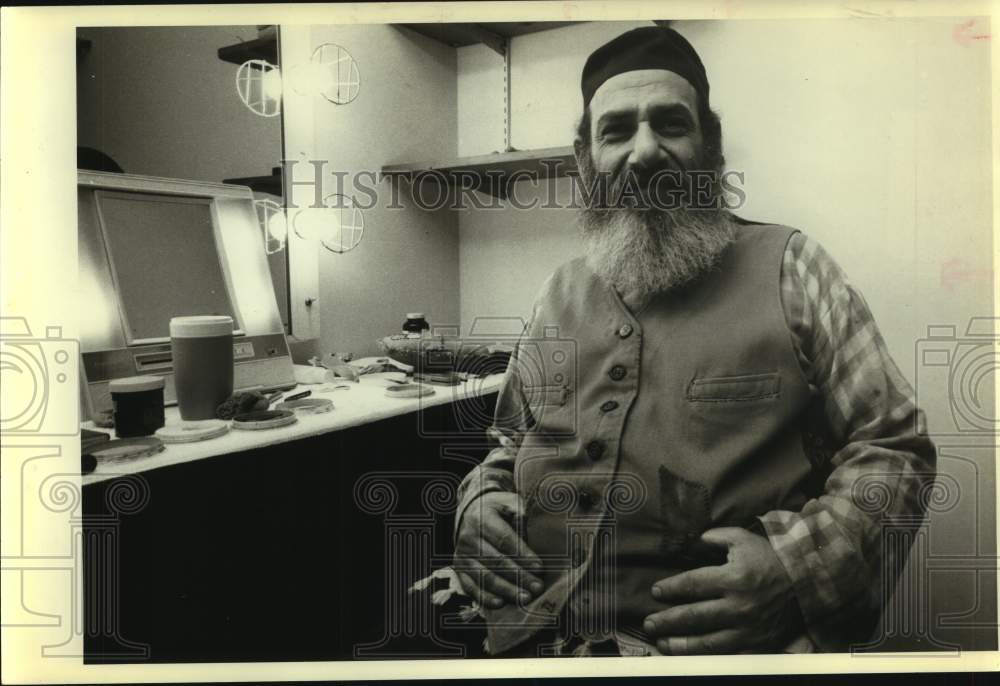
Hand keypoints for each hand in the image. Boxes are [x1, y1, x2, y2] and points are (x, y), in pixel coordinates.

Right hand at [453, 491, 543, 609]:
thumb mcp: (508, 502)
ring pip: (485, 576)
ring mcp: (462, 555)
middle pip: (496, 561)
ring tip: (525, 597)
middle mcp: (468, 537)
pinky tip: (500, 603)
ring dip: (506, 589)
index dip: (522, 555)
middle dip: (519, 576)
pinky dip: (484, 597)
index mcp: (481, 519)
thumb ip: (519, 512)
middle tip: (537, 587)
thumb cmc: (497, 510)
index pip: (504, 540)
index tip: (539, 567)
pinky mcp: (459, 569)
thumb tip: (528, 529)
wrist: (470, 513)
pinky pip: (470, 587)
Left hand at [644, 527, 801, 653]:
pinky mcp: (758, 644)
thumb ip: (717, 538)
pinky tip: (691, 657)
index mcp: (733, 578)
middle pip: (694, 616)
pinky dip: (707, 658)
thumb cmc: (772, 559)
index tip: (655, 592)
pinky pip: (728, 656)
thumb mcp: (744, 539)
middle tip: (649, 623)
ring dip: (681, 644)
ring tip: (662, 643)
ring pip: (707, 642)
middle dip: (667, 621)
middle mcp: (738, 606)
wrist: (809, 583)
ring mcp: (748, 629)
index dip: (671, 589)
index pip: (692, 584)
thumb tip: (696, 541)